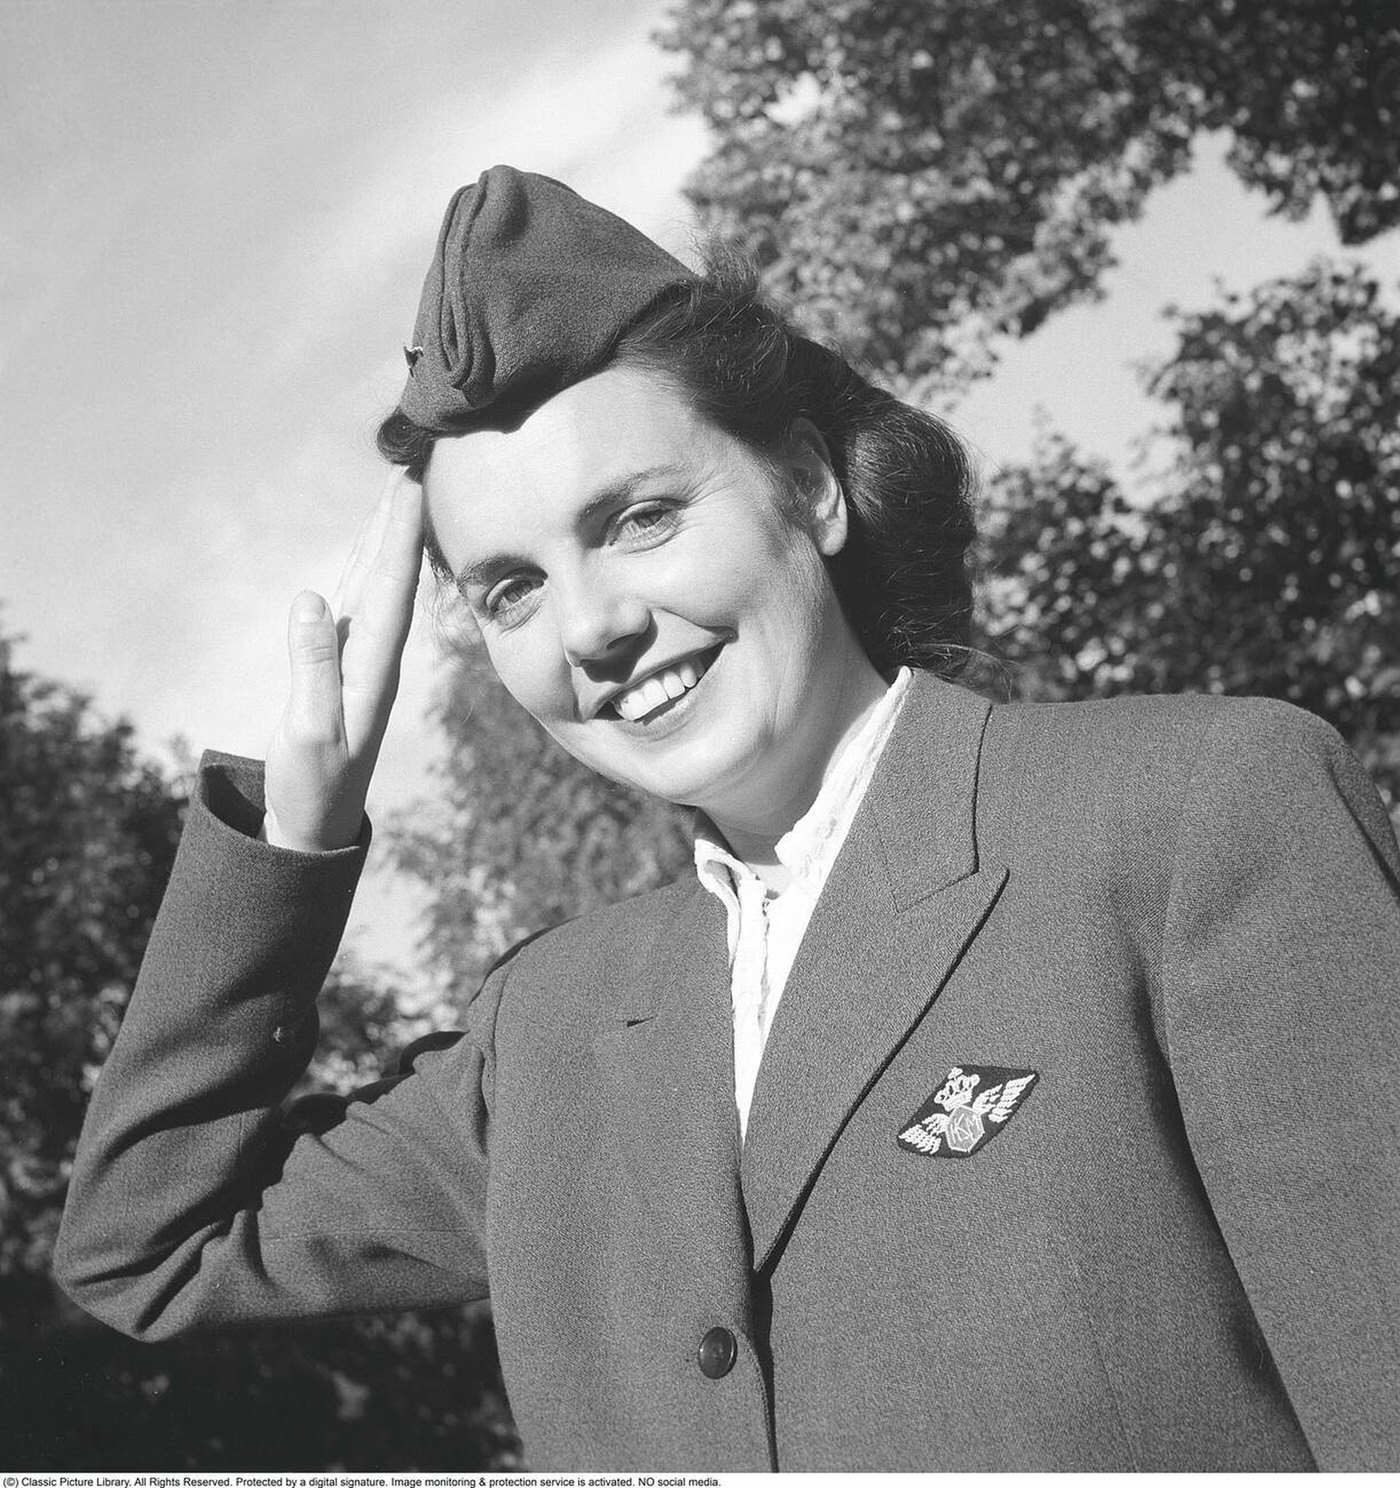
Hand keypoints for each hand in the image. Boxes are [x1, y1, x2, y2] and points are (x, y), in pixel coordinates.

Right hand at [262, 471, 423, 851]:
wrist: (318, 824)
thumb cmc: (313, 786)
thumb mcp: (310, 733)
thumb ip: (311, 668)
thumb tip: (311, 598)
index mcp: (374, 667)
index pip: (393, 587)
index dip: (402, 532)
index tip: (414, 482)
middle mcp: (376, 653)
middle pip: (393, 571)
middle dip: (404, 514)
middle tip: (418, 456)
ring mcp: (361, 656)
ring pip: (378, 579)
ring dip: (388, 530)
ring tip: (399, 482)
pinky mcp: (345, 662)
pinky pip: (359, 598)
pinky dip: (367, 561)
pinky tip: (373, 540)